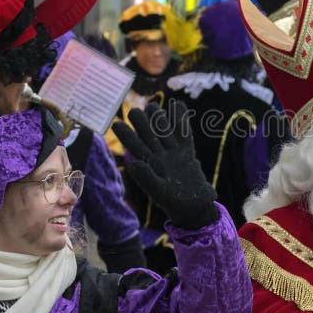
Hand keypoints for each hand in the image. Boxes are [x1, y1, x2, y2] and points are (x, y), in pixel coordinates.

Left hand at [112, 101, 218, 229]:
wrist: (196, 207)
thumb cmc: (177, 204)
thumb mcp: (160, 193)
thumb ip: (147, 178)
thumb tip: (134, 163)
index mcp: (151, 167)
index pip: (137, 148)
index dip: (127, 136)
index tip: (116, 124)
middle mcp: (160, 158)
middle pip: (150, 137)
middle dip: (142, 124)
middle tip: (133, 110)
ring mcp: (174, 155)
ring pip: (165, 133)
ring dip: (159, 119)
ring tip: (152, 105)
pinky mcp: (187, 154)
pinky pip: (184, 135)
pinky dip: (182, 121)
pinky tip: (178, 105)